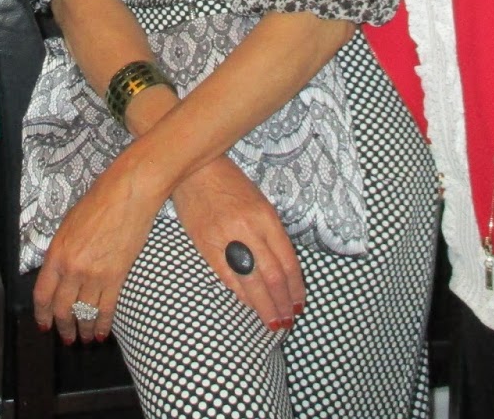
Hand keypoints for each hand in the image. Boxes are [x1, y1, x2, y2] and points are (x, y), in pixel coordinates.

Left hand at [32, 159, 163, 343]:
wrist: (128, 193)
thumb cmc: (99, 201)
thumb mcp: (69, 225)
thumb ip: (61, 251)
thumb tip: (58, 273)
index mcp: (56, 253)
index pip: (42, 294)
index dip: (42, 314)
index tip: (44, 324)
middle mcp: (72, 268)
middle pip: (62, 309)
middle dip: (63, 327)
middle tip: (66, 337)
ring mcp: (94, 275)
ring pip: (84, 314)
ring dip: (84, 330)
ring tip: (84, 339)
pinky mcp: (116, 277)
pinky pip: (107, 309)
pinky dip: (103, 325)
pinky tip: (102, 334)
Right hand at [171, 157, 303, 329]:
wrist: (194, 171)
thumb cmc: (231, 184)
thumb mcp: (259, 203)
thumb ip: (271, 234)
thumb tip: (281, 269)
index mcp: (266, 217)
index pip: (287, 261)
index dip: (296, 288)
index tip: (299, 304)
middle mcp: (249, 229)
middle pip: (272, 276)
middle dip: (282, 303)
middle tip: (287, 320)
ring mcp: (226, 238)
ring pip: (251, 282)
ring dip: (264, 306)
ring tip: (272, 321)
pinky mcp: (205, 245)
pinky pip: (227, 277)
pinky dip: (241, 295)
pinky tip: (249, 305)